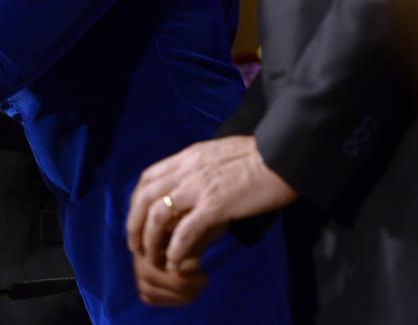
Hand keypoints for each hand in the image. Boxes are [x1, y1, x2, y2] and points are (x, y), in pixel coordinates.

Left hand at [126, 136, 298, 302]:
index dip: (136, 200)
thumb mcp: (217, 154)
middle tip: (136, 245)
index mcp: (187, 157)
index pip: (147, 177)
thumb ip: (200, 168)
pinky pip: (185, 231)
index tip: (137, 218)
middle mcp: (186, 170)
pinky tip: (174, 262)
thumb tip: (191, 185)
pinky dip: (175, 249)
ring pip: (158, 215)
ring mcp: (199, 188)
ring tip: (153, 258)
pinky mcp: (215, 206)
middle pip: (144, 197)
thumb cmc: (259, 157)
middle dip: (134, 224)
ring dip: (150, 240)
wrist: (283, 157)